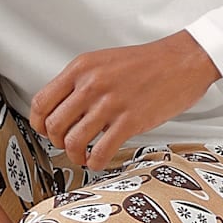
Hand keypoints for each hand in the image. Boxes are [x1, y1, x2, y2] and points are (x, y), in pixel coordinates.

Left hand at [27, 31, 221, 170]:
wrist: (184, 60)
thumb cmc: (148, 63)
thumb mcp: (104, 61)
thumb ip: (81, 82)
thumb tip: (63, 110)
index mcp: (81, 68)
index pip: (41, 102)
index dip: (39, 123)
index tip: (46, 131)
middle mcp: (92, 84)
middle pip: (54, 126)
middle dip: (57, 142)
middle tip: (68, 144)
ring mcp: (110, 103)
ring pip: (73, 142)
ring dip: (75, 155)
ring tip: (83, 155)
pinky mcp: (130, 121)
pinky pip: (101, 151)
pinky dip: (95, 162)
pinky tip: (99, 160)